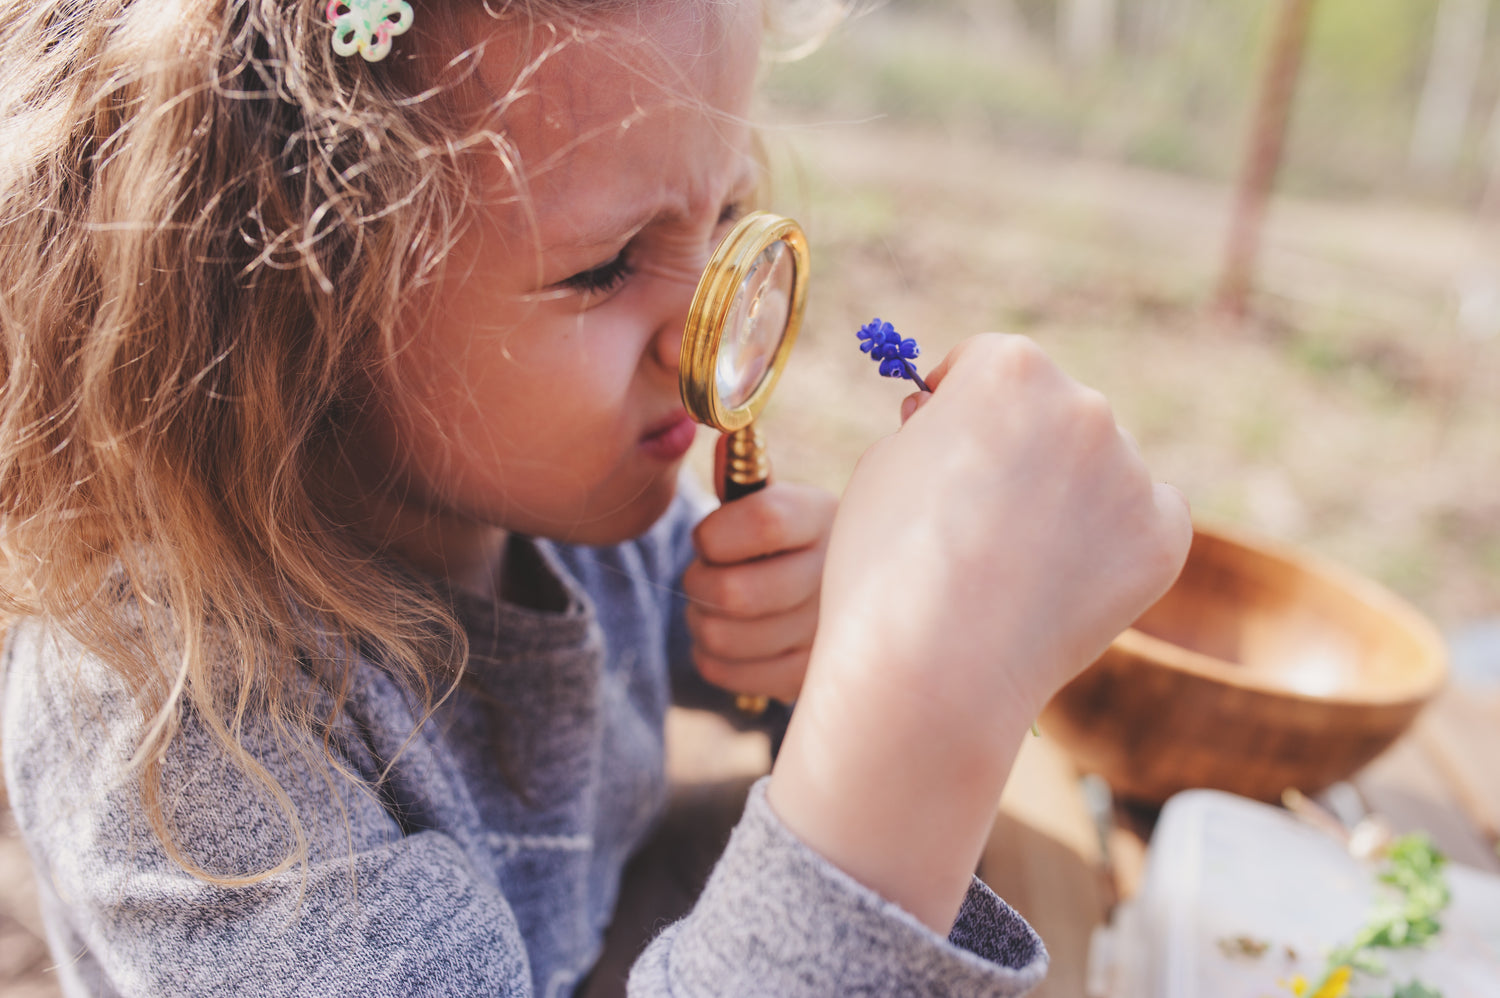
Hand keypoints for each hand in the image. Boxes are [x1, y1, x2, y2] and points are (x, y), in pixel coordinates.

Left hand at [681, 481, 836, 703]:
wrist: (822, 592)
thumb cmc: (778, 538)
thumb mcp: (766, 499)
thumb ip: (739, 476)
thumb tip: (722, 441)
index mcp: (821, 518)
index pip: (765, 524)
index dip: (715, 536)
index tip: (707, 539)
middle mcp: (832, 577)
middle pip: (736, 594)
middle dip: (699, 583)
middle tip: (704, 575)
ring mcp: (822, 634)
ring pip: (723, 637)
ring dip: (700, 620)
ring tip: (714, 606)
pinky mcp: (803, 677)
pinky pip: (727, 673)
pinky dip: (709, 655)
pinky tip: (726, 635)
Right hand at [769, 334, 1191, 931]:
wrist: (933, 665)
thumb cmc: (885, 561)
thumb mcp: (882, 464)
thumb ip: (933, 427)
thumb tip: (956, 422)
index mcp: (1010, 366)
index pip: (989, 366)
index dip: (960, 408)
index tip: (944, 447)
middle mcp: (1084, 403)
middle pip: (1052, 414)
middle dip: (1022, 451)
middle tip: (980, 519)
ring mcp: (1132, 470)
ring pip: (1099, 471)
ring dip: (1068, 499)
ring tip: (1011, 569)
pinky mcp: (1163, 538)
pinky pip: (1141, 524)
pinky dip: (1110, 547)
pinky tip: (1058, 585)